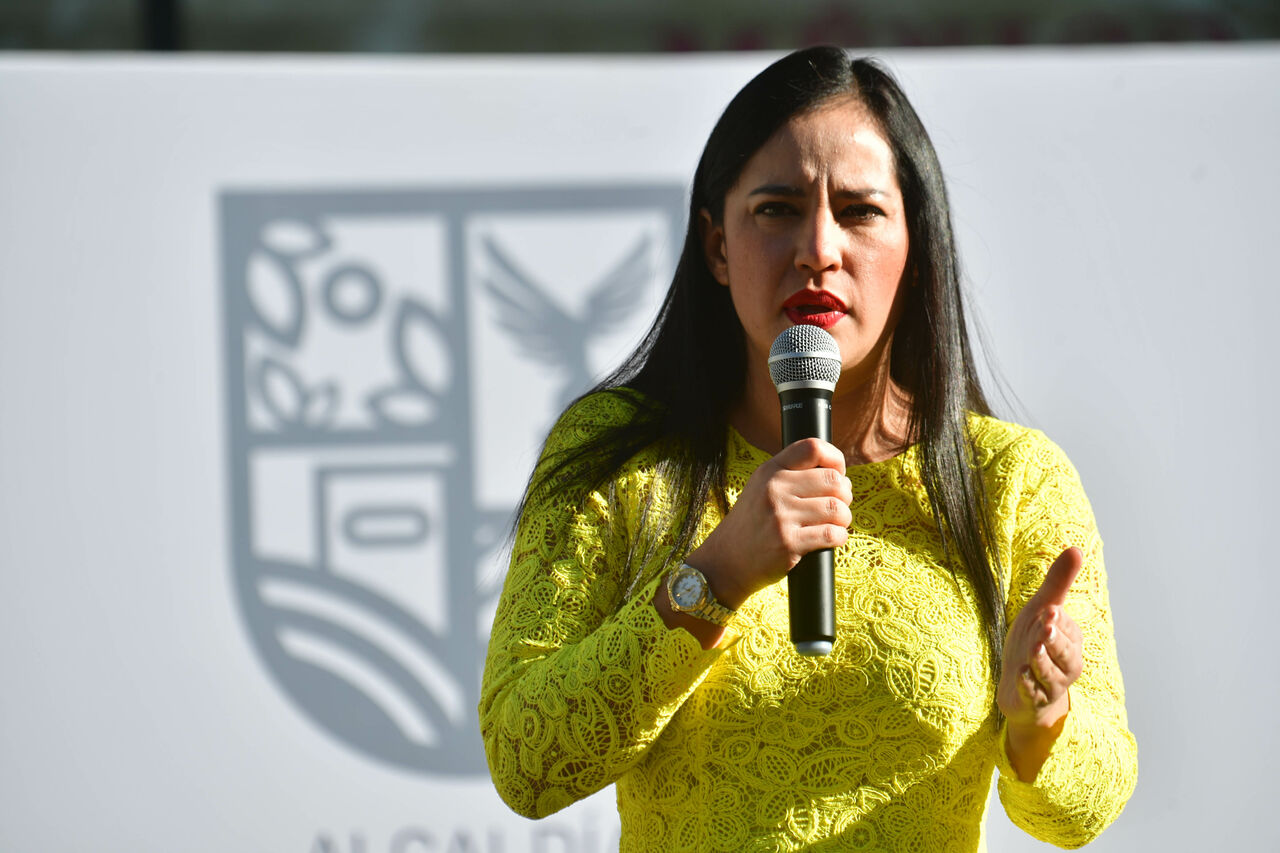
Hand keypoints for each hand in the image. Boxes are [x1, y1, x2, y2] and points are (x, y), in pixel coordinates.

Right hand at [685, 437, 851, 609]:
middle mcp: (774, 489)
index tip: (837, 474)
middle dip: (844, 496)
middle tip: (834, 507)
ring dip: (843, 519)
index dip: (836, 460)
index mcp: (770, 471)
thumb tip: (840, 475)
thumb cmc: (754, 524)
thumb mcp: (762, 488)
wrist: (726, 560)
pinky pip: (834, 534)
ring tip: (832, 524)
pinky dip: (839, 538)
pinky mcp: (789, 543)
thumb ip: (793, 475)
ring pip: (838, 509)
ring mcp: (781, 516)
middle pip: (834, 481)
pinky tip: (828, 539)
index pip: (813, 448)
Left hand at [998, 546, 1084, 777]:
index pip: (1066, 629)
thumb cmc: (1034, 642)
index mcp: (1071, 640)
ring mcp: (1052, 685)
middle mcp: (1067, 664)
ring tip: (1031, 652)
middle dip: (1054, 641)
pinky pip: (1034, 695)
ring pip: (1051, 675)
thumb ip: (1058, 582)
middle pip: (1064, 653)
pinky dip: (1028, 686)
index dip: (1055, 620)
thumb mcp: (1042, 610)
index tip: (1046, 610)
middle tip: (1044, 626)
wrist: (1020, 686)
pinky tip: (1019, 676)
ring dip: (1041, 662)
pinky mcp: (1034, 700)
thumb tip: (1076, 548)